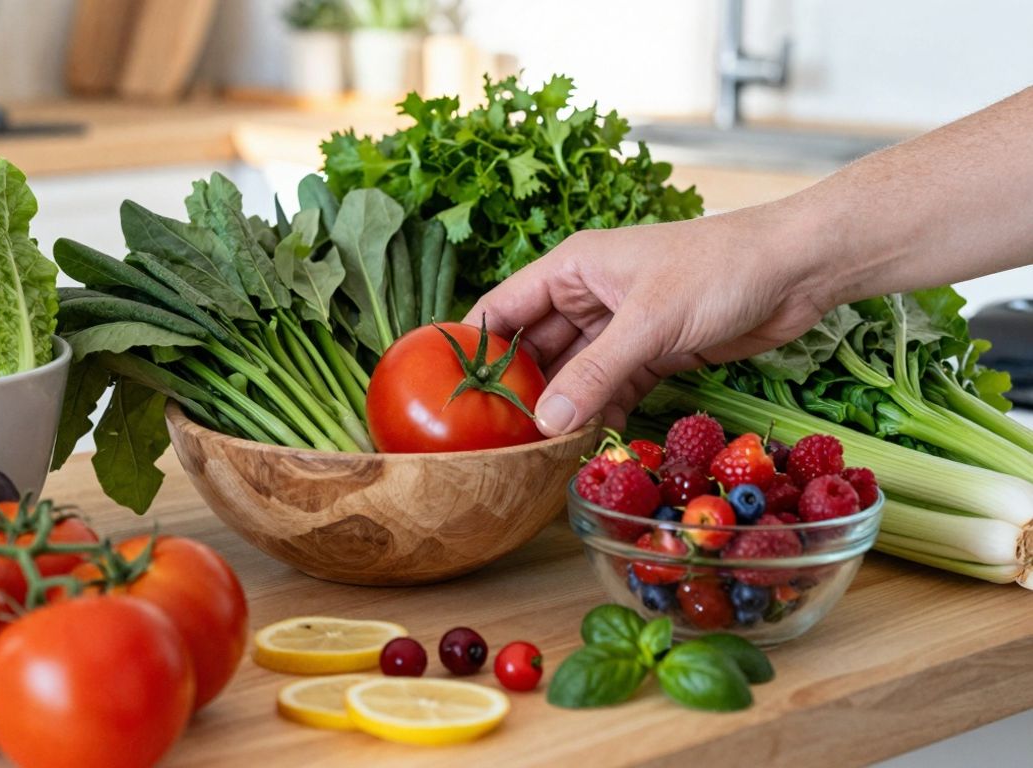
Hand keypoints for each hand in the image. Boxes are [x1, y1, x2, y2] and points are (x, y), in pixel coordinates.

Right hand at [465, 204, 832, 435]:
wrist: (799, 269)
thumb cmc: (719, 268)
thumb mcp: (650, 322)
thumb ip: (595, 373)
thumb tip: (546, 423)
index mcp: (573, 269)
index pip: (503, 308)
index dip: (474, 347)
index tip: (451, 393)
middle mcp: (589, 296)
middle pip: (536, 348)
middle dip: (520, 390)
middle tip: (498, 440)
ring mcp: (622, 327)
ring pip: (575, 375)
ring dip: (562, 409)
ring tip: (537, 453)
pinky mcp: (654, 353)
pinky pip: (612, 388)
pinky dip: (600, 414)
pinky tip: (586, 445)